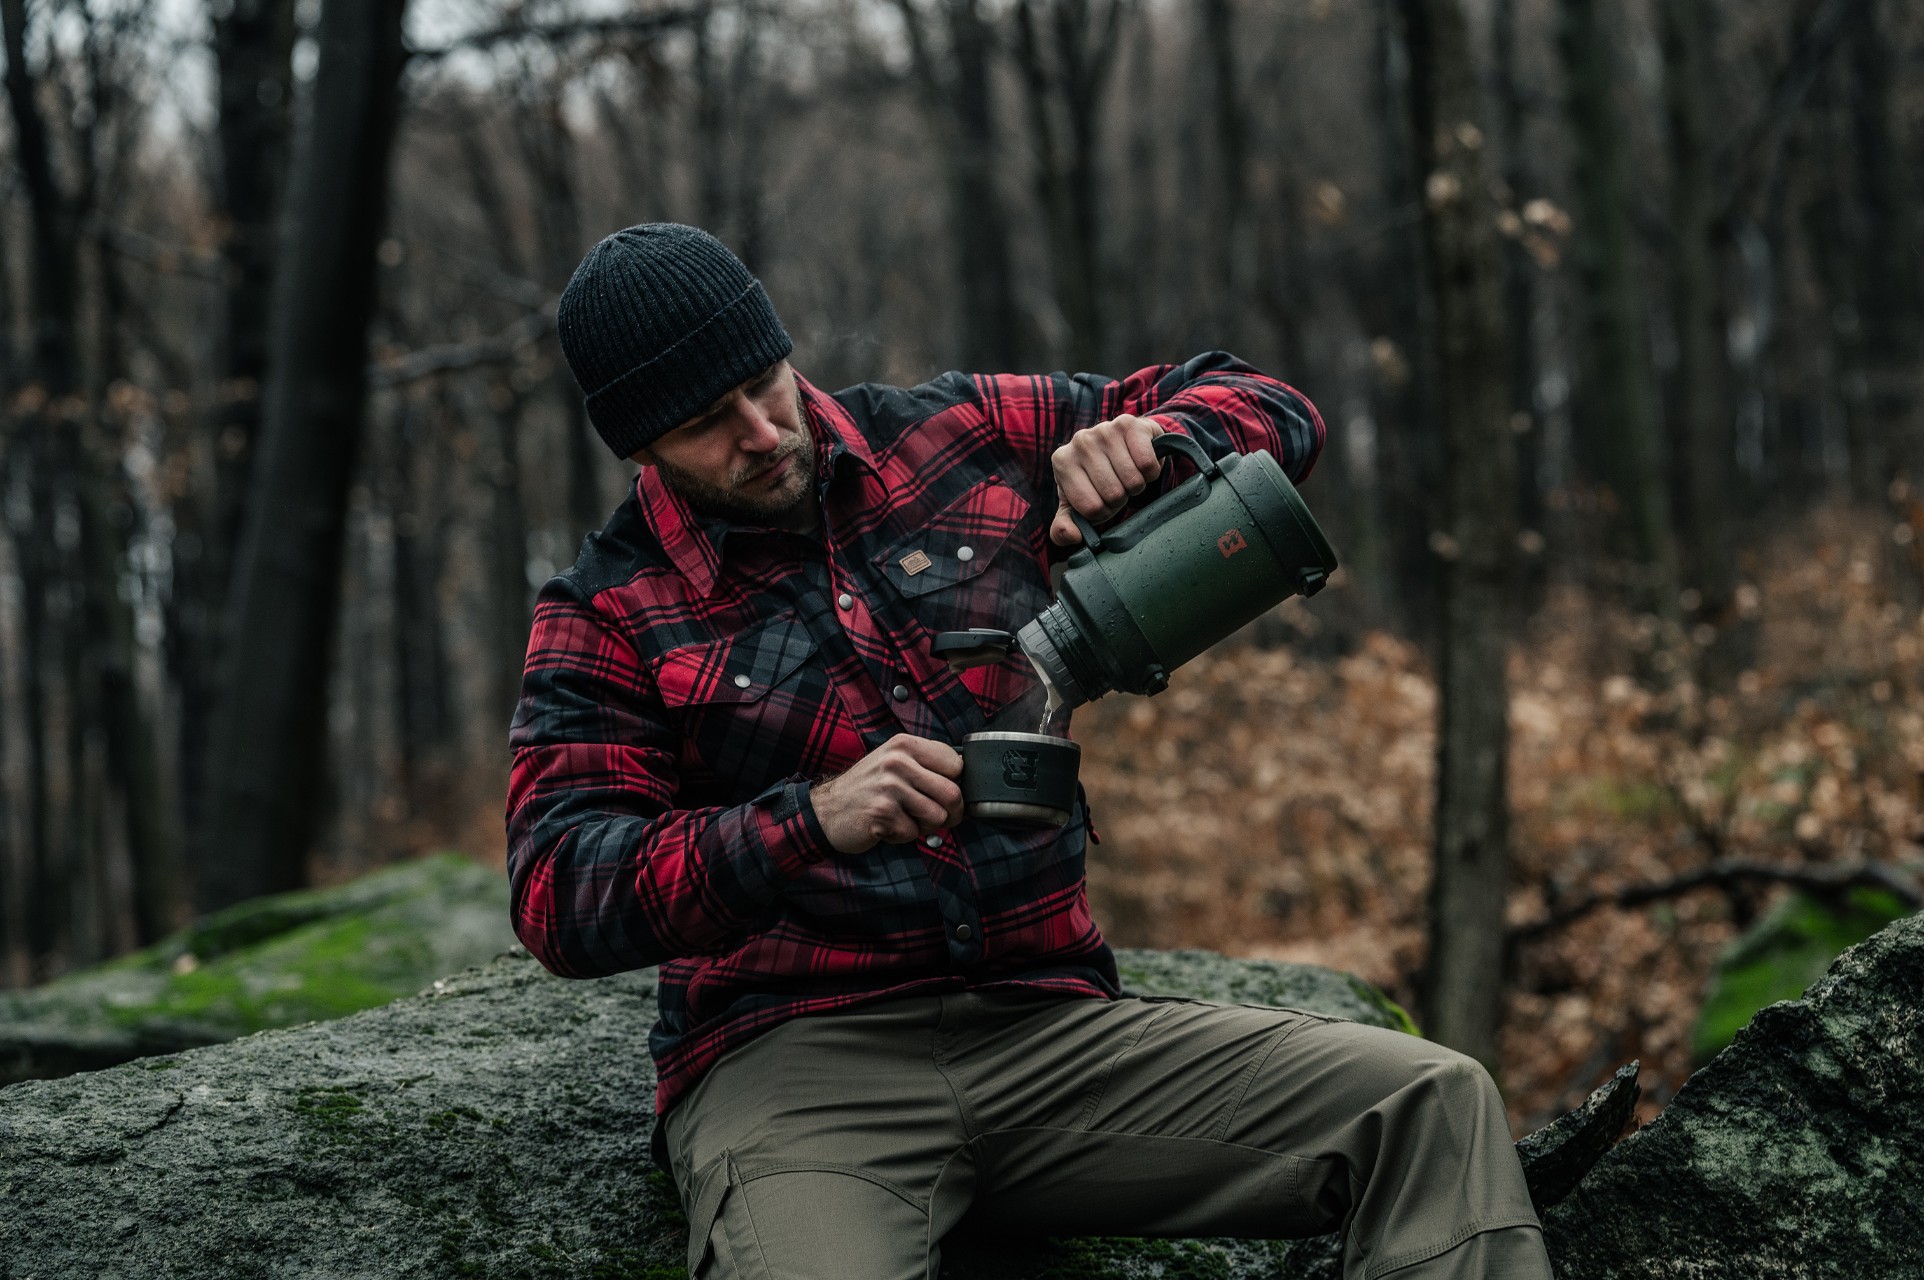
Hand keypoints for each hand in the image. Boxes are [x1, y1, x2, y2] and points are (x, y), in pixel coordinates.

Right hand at [810, 735, 963, 853]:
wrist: (826, 810)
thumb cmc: (868, 788)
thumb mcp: (895, 763)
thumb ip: (927, 765)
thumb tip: (968, 778)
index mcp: (905, 745)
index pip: (956, 764)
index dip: (956, 784)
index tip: (944, 793)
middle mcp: (898, 762)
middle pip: (953, 793)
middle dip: (950, 813)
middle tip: (936, 817)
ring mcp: (889, 787)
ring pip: (937, 816)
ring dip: (925, 826)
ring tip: (904, 818)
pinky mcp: (882, 813)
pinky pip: (914, 833)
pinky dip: (903, 835)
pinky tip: (887, 825)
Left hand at [1049, 414, 1164, 545]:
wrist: (1123, 445)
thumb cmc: (1097, 479)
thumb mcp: (1076, 504)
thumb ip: (1064, 526)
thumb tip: (1072, 536)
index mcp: (1062, 462)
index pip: (1090, 508)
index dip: (1103, 512)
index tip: (1103, 500)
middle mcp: (1079, 441)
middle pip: (1113, 495)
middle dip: (1121, 499)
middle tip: (1119, 486)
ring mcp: (1104, 429)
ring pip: (1132, 480)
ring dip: (1137, 485)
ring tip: (1130, 474)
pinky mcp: (1129, 423)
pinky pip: (1147, 464)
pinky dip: (1151, 472)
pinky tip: (1141, 463)